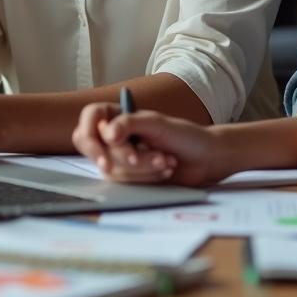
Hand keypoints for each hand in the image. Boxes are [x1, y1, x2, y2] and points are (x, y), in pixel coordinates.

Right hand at [72, 102, 223, 187]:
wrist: (205, 159)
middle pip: (98, 149)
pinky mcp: (129, 176)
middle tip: (150, 158)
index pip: (90, 119)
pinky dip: (146, 177)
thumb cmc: (184, 135)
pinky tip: (164, 170)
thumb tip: (106, 134)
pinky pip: (125, 182)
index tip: (105, 156)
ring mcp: (120, 157)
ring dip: (142, 168)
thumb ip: (130, 123)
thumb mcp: (158, 123)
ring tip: (166, 160)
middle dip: (126, 158)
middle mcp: (115, 135)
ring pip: (112, 169)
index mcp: (119, 115)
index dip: (91, 138)